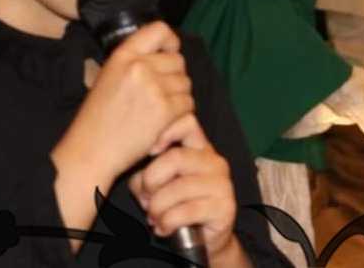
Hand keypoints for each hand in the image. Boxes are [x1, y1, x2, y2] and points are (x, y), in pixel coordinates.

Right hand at [53, 22, 192, 185]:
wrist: (90, 151)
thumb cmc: (97, 118)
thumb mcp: (108, 76)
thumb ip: (134, 62)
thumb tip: (165, 53)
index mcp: (123, 55)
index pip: (160, 30)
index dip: (171, 42)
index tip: (169, 54)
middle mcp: (139, 66)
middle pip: (178, 61)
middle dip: (175, 77)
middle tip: (161, 94)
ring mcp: (153, 87)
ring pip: (186, 83)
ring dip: (179, 97)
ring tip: (160, 110)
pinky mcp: (164, 110)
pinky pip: (188, 104)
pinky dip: (181, 114)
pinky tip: (165, 122)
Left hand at [129, 114, 244, 264]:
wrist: (203, 240)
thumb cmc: (178, 206)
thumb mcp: (158, 184)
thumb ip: (147, 173)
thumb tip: (139, 179)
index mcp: (200, 149)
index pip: (187, 123)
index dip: (164, 132)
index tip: (149, 151)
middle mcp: (214, 162)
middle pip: (175, 158)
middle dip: (151, 181)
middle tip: (145, 198)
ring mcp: (222, 184)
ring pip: (178, 188)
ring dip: (157, 207)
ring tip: (154, 217)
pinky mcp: (224, 207)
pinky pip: (186, 211)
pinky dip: (167, 222)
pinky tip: (164, 228)